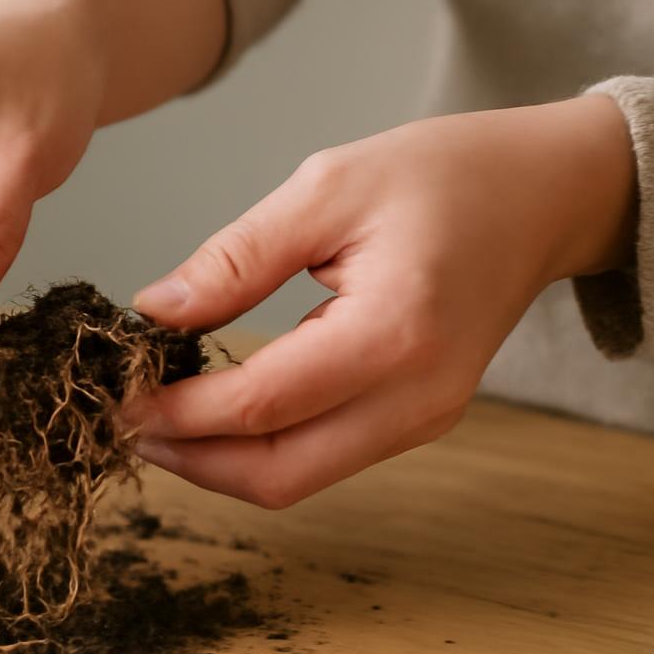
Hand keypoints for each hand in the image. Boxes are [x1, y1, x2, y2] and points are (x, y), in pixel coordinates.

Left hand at [121, 96, 635, 507]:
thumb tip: (154, 312)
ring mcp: (422, 419)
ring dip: (216, 462)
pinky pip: (322, 458)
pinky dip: (257, 447)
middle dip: (187, 460)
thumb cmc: (444, 175)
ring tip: (151, 418)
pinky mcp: (417, 419)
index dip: (175, 412)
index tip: (112, 397)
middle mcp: (416, 398)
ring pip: (297, 478)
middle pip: (276, 473)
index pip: (260, 404)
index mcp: (393, 335)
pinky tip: (210, 412)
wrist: (541, 193)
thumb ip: (235, 259)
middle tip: (118, 422)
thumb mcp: (325, 189)